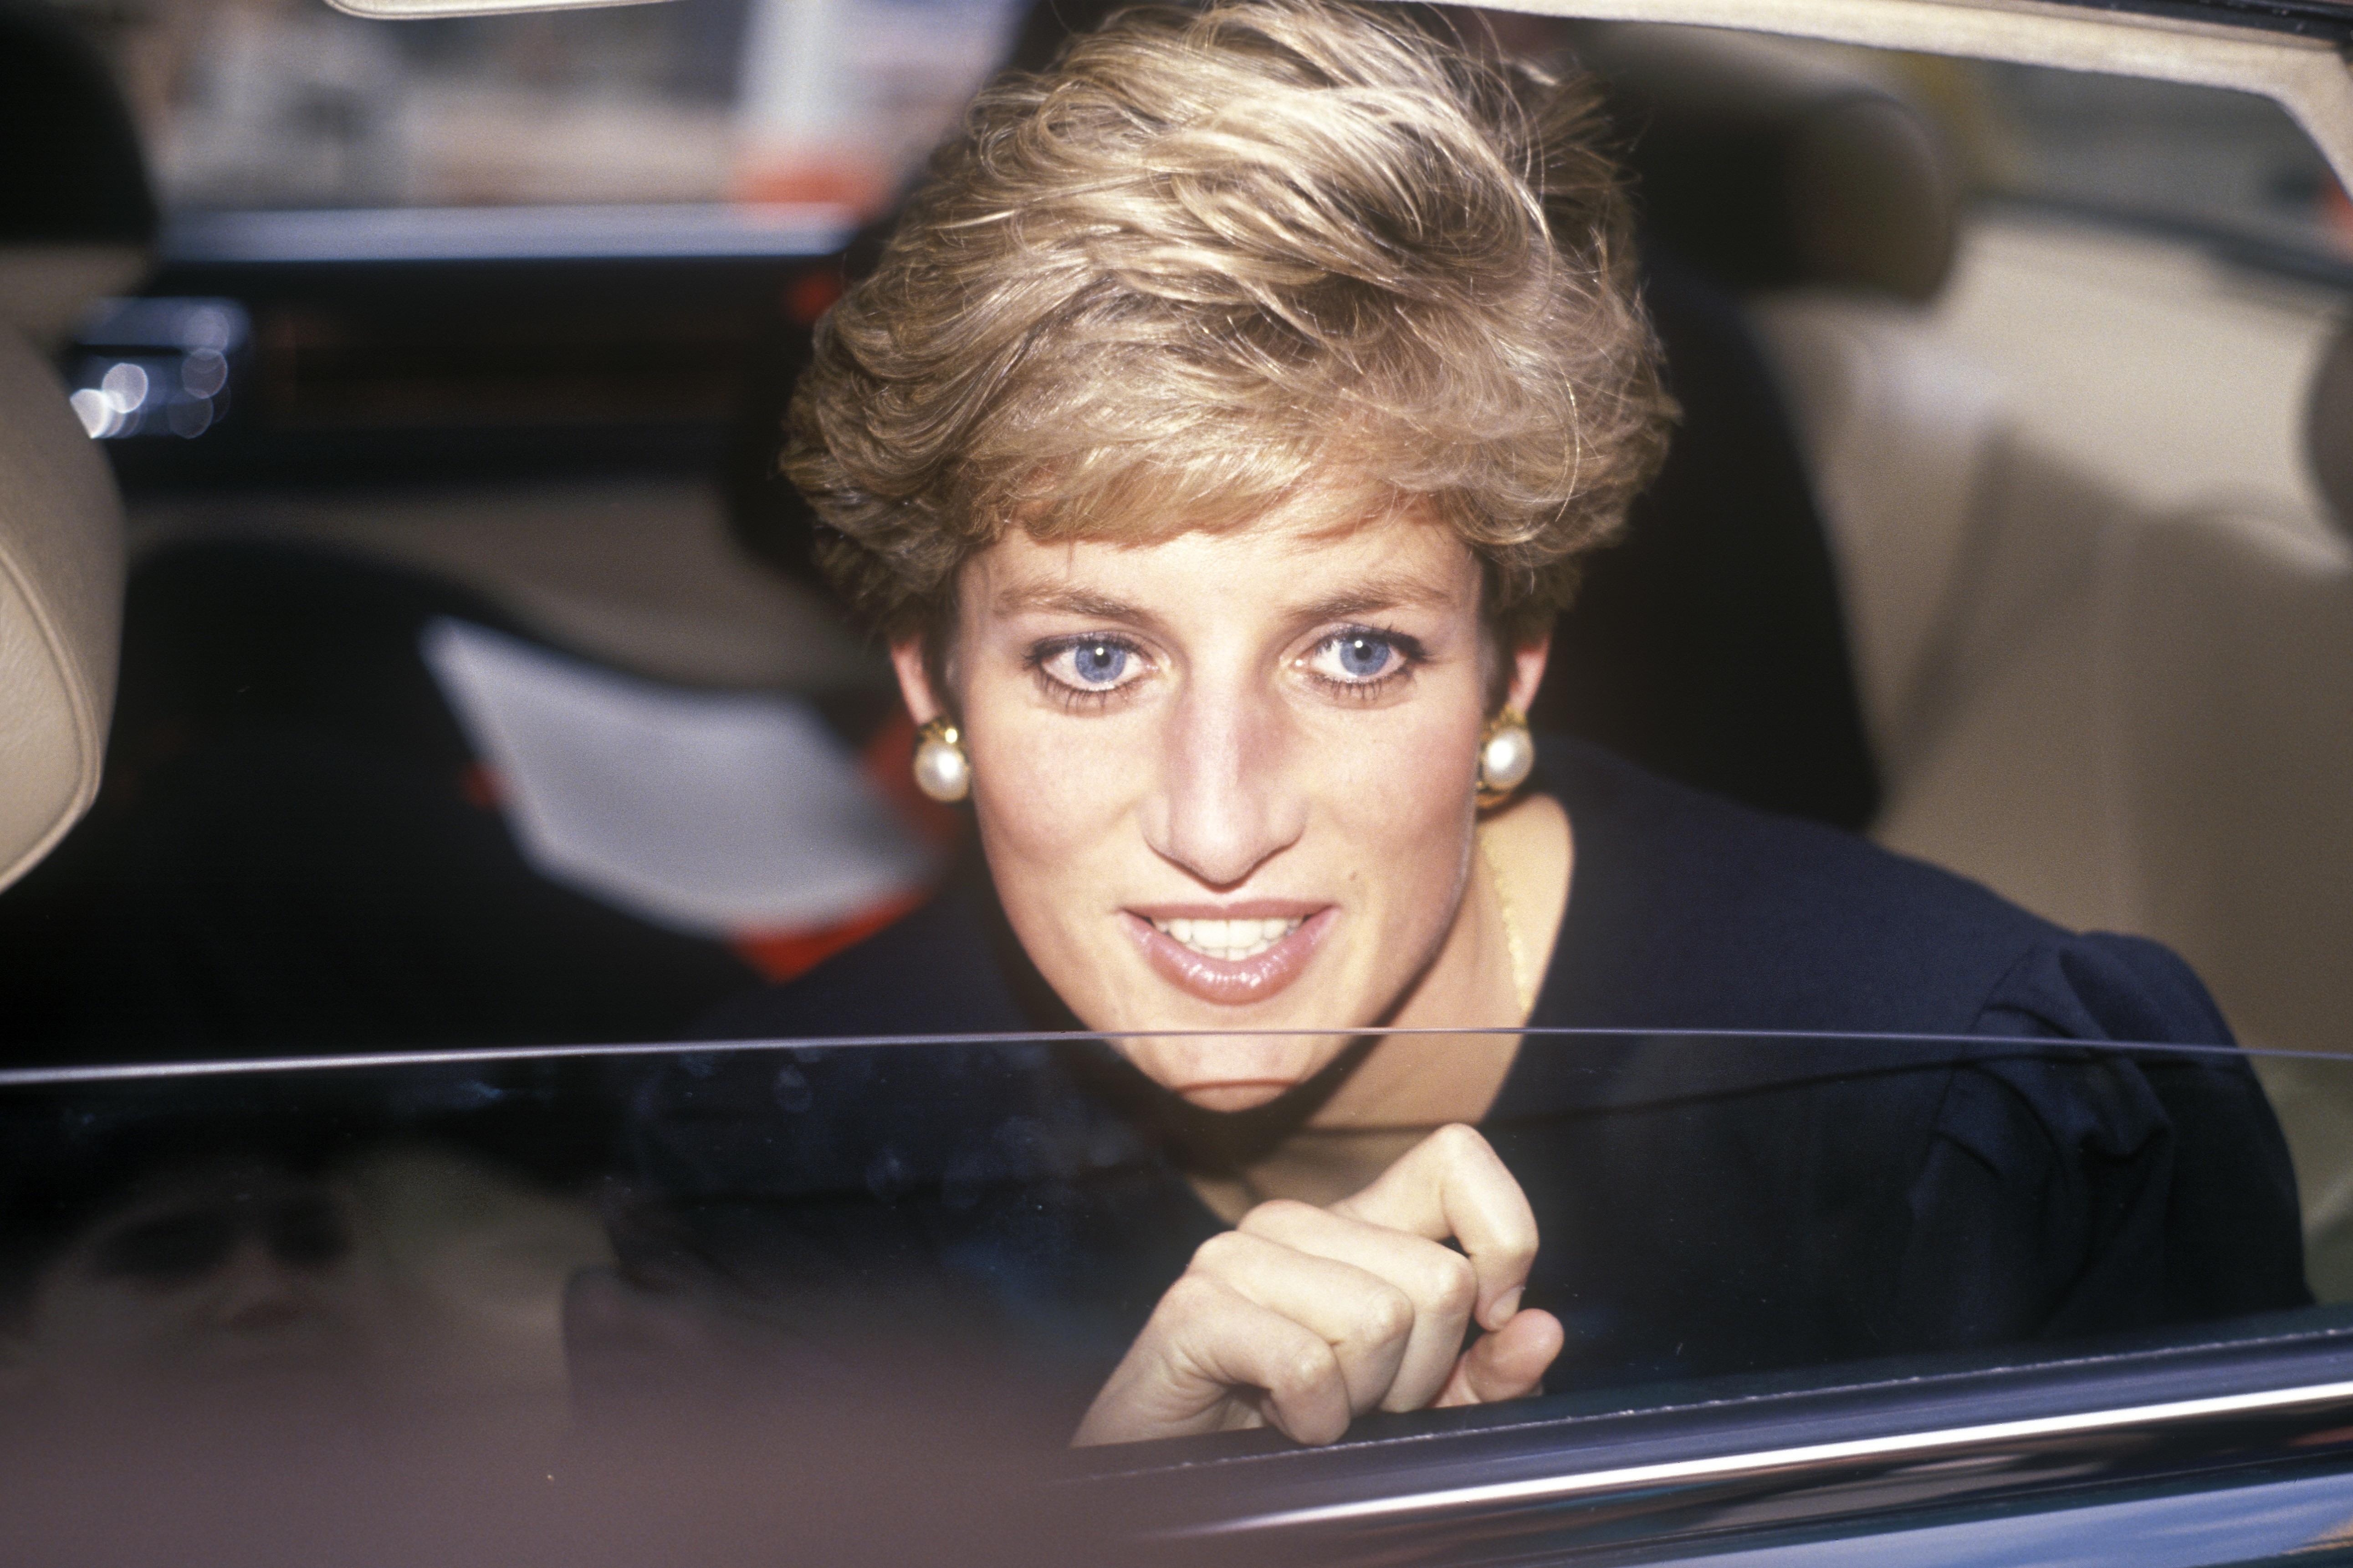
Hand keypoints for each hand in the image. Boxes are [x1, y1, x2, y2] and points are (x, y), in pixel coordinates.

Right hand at [1072, 1124, 1563, 1446]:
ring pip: (1381, 1319)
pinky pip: (1307, 1364)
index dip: (1502, 1237)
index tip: (1488, 1318)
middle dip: (1423, 1373)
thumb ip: (1488, 1373)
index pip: (1456, 1158)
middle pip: (1438, 1278)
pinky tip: (1281, 1423)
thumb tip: (1542, 1329)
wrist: (1172, 1479)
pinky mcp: (1193, 1310)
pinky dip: (1312, 1419)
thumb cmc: (1294, 1435)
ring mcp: (1239, 1256)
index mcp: (1358, 1227)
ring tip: (1316, 1409)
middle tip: (1364, 1399)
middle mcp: (1297, 1221)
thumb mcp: (1419, 1408)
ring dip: (1364, 1399)